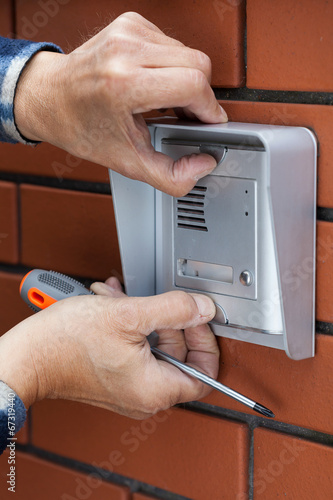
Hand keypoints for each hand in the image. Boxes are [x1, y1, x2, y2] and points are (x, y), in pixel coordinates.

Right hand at [0, 277, 218, 417]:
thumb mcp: (128, 315)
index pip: (206, 372)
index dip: (205, 341)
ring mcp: (127, 387)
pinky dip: (128, 325)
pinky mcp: (113, 377)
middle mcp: (144, 395)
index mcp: (155, 389)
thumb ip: (174, 309)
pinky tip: (111, 304)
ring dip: (143, 316)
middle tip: (155, 303)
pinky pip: (134, 349)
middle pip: (180, 356)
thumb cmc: (66, 343)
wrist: (26, 355)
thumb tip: (204, 308)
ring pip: (154, 347)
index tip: (195, 317)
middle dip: (168, 320)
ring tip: (122, 298)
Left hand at [14, 12, 227, 196]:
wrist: (49, 97)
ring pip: (188, 52)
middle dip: (201, 95)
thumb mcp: (126, 162)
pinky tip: (153, 82)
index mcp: (124, 83)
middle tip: (187, 116)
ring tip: (166, 101)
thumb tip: (203, 164)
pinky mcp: (130, 22)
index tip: (208, 124)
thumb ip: (170, 175)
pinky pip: (172, 43)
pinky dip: (171, 66)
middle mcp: (126, 50)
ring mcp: (128, 31)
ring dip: (186, 80)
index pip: (194, 84)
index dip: (209, 108)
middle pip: (199, 64)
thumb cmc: (80, 128)